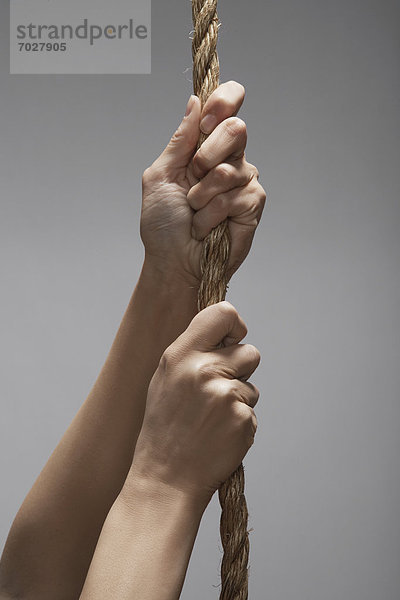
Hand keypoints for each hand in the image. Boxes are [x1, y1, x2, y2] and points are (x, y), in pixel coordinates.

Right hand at [128, 301, 259, 507]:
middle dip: (241, 369)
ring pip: (252, 385)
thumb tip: (225, 334)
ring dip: (239, 399)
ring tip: (211, 419)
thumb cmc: (164, 428)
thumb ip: (192, 352)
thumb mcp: (164, 379)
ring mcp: (226, 395)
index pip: (223, 314)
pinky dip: (240, 422)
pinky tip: (218, 435)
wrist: (165, 479)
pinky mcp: (243, 420)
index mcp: (180, 355)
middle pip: (249, 352)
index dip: (234, 324)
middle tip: (216, 392)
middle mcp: (204, 370)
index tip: (232, 338)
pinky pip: (252, 411)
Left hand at [140, 81, 266, 287]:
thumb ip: (179, 141)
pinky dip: (211, 215)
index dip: (223, 101)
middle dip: (206, 155)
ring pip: (229, 170)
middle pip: (236, 129)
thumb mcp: (160, 176)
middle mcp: (230, 158)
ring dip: (201, 196)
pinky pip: (235, 197)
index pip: (227, 104)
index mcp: (205, 145)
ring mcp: (244, 181)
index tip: (206, 119)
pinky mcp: (253, 205)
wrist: (173, 260)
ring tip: (194, 212)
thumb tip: (195, 101)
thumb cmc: (163, 223)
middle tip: (193, 178)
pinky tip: (207, 227)